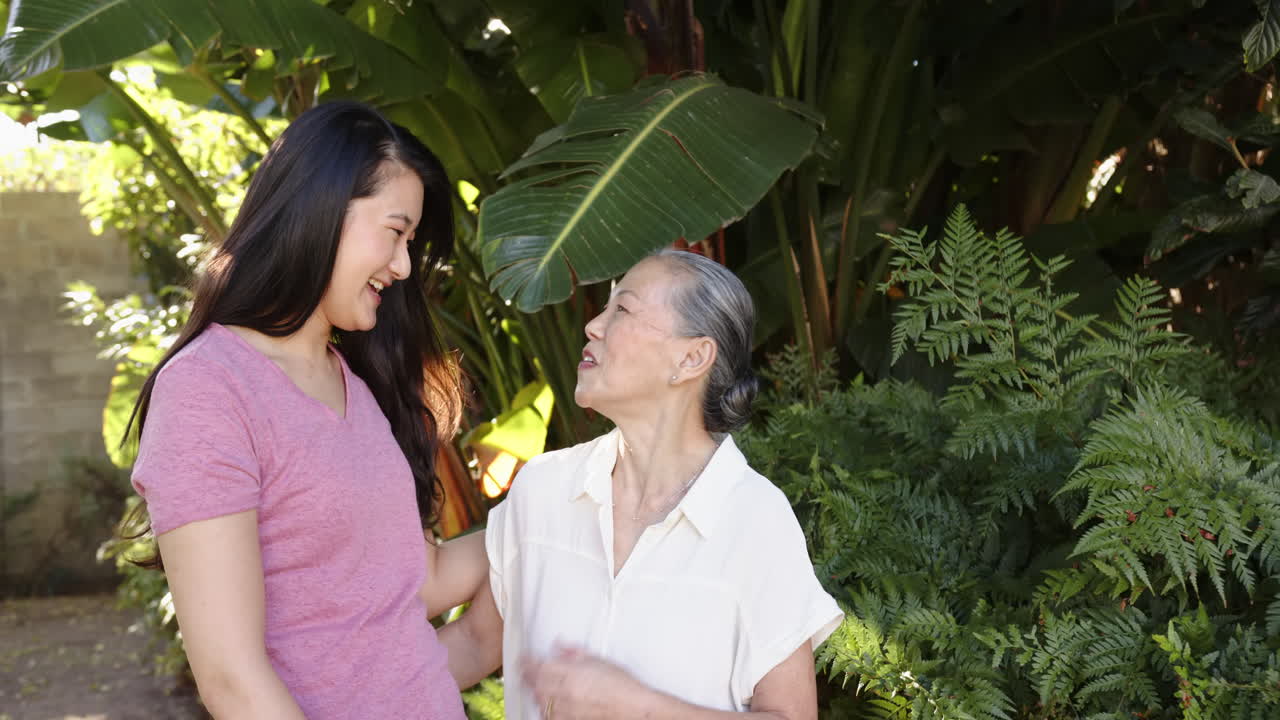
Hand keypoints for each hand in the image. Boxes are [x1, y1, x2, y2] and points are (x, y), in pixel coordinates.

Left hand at [522, 645, 653, 719]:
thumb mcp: (599, 660)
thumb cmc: (622, 685)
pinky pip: (550, 716)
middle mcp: (567, 692)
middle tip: (522, 670)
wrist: (635, 708)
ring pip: (541, 701)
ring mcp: (568, 710)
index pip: (540, 665)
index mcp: (573, 673)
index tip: (522, 658)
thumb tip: (558, 646)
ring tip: (533, 687)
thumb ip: (575, 652)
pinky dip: (544, 710)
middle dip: (526, 676)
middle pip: (536, 684)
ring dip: (535, 693)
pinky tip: (545, 706)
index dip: (527, 661)